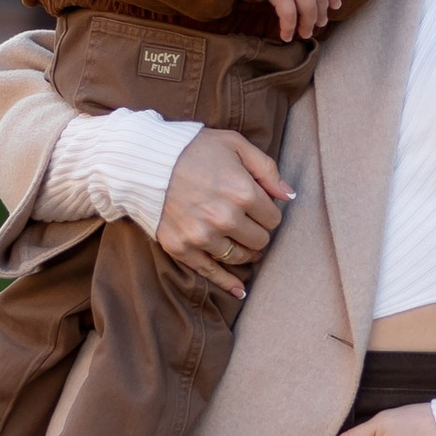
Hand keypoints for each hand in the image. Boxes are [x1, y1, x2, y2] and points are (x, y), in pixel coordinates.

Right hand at [156, 128, 293, 296]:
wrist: (146, 160)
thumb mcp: (235, 144)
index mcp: (242, 192)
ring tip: (242, 243)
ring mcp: (202, 236)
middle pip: (259, 240)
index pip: (273, 218)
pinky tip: (240, 291)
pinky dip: (227, 283)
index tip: (258, 207)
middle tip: (248, 223)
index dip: (268, 213)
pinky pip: (211, 272)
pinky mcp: (182, 248)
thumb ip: (267, 170)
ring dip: (245, 252)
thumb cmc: (193, 148)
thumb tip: (289, 196)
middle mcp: (224, 218)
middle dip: (257, 232)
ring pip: (239, 257)